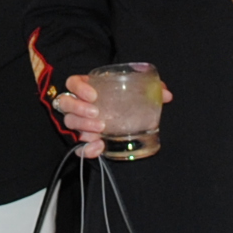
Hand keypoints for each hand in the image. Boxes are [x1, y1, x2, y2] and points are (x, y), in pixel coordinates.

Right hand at [47, 73, 177, 158]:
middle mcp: (79, 103)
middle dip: (79, 110)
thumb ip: (151, 89)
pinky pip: (77, 146)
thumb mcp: (139, 92)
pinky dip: (86, 149)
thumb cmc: (128, 100)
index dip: (79, 88)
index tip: (93, 96)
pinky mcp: (84, 139)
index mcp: (88, 87)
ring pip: (69, 122)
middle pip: (66, 104)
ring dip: (83, 127)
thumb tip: (166, 94)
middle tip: (97, 115)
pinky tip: (99, 147)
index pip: (72, 83)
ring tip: (101, 130)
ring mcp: (79, 121)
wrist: (128, 118)